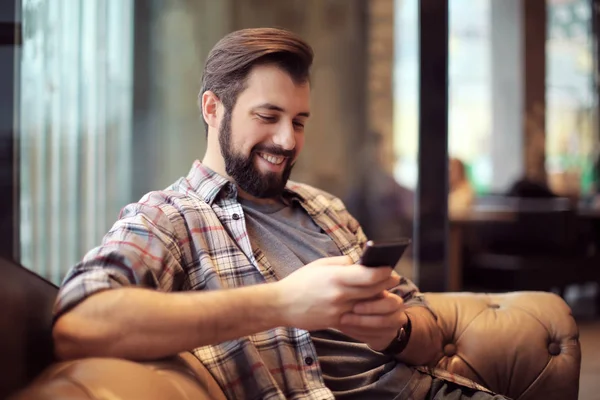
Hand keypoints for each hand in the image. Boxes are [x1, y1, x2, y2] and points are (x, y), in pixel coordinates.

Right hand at [274, 257, 398, 330]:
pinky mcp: (335, 322)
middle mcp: (340, 294)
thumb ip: (341, 263)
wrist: (281, 305)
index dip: (383, 271)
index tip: (388, 267)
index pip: (369, 275)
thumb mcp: (319, 265)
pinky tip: (368, 304)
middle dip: (385, 283)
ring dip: (378, 297)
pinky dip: (365, 310)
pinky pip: (356, 316)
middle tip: (393, 278)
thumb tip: (358, 263)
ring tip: (383, 290)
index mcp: (336, 276)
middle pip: (373, 290)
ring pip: (368, 304)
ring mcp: (338, 310)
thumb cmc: (299, 281)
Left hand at [338, 290, 407, 351]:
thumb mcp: (372, 293)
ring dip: (356, 327)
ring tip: (341, 322)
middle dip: (362, 320)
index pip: (389, 304)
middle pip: (383, 321)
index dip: (371, 306)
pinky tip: (344, 328)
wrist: (379, 319)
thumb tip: (353, 283)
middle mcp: (398, 317)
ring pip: (375, 332)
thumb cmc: (371, 300)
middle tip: (344, 317)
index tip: (354, 306)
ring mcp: (392, 331)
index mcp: (396, 302)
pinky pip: (369, 339)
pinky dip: (355, 334)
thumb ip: (367, 289)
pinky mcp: (383, 341)